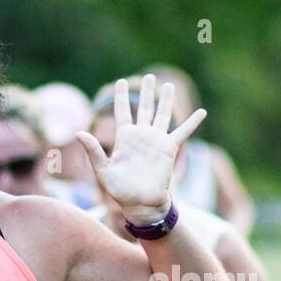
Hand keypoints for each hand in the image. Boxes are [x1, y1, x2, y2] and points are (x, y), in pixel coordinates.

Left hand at [77, 75, 205, 224]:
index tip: (121, 82)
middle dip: (146, 92)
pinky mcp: (169, 148)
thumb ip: (93, 150)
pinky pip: (183, 132)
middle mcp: (141, 136)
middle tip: (149, 76)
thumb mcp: (102, 169)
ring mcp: (156, 140)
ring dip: (166, 100)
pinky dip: (193, 122)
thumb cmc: (120, 190)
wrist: (140, 203)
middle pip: (144, 108)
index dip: (121, 97)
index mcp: (124, 138)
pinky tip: (202, 111)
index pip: (122, 112)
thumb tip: (78, 133)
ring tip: (168, 85)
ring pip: (162, 114)